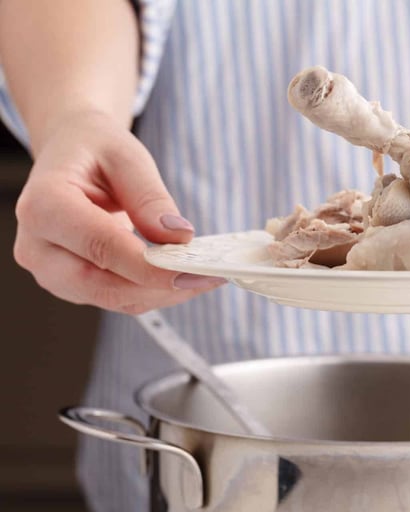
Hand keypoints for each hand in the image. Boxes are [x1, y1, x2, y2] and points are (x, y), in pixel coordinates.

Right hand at [13, 109, 225, 313]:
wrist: (72, 155)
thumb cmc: (95, 151)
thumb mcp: (127, 158)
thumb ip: (150, 198)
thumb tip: (178, 237)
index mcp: (44, 205)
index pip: (100, 247)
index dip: (148, 266)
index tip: (191, 270)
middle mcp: (38, 246)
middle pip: (103, 285)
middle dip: (160, 288)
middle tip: (208, 277)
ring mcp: (51, 270)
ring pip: (113, 298)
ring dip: (162, 294)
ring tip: (204, 276)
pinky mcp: (72, 283)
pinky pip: (117, 297)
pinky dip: (154, 292)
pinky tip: (184, 276)